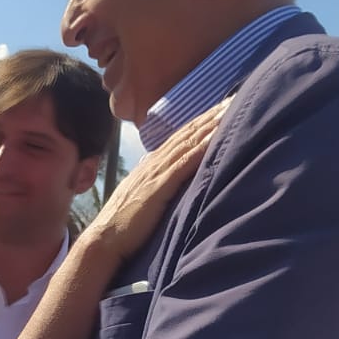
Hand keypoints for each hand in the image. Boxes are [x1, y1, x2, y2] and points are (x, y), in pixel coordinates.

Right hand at [80, 98, 225, 260]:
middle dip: (211, 115)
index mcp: (151, 165)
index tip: (221, 108)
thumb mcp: (139, 197)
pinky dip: (201, 147)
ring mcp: (157, 173)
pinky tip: (216, 136)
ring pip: (188, 142)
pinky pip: (184, 163)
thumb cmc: (121, 225)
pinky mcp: (159, 187)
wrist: (103, 240)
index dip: (201, 122)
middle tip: (235, 97)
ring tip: (230, 109)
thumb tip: (158, 172)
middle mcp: (155, 163)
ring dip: (210, 125)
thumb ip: (151, 182)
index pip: (180, 137)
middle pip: (187, 133)